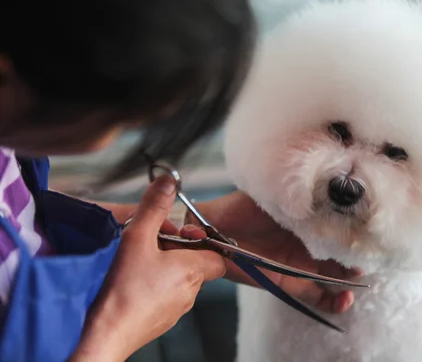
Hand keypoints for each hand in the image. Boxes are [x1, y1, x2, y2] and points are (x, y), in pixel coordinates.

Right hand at [70, 175, 226, 361]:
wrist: (107, 334)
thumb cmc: (124, 290)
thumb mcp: (138, 239)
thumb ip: (154, 209)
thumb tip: (168, 183)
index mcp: (193, 270)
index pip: (218, 254)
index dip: (201, 240)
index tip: (180, 234)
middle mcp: (191, 291)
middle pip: (195, 262)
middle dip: (176, 248)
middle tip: (151, 241)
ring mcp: (177, 309)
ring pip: (179, 278)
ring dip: (164, 264)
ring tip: (137, 259)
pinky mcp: (162, 320)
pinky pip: (166, 295)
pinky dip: (154, 283)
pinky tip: (132, 280)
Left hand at [179, 191, 362, 313]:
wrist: (214, 228)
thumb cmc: (242, 206)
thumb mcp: (276, 194)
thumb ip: (301, 195)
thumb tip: (330, 188)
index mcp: (305, 220)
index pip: (335, 226)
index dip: (352, 230)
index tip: (369, 230)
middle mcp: (306, 243)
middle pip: (338, 252)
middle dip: (355, 255)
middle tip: (369, 254)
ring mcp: (299, 264)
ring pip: (332, 275)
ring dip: (349, 279)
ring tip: (359, 278)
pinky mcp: (288, 282)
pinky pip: (315, 296)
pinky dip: (332, 301)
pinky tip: (346, 300)